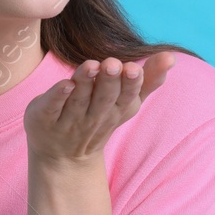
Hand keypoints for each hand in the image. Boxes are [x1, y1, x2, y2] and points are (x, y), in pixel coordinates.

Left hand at [24, 52, 175, 165]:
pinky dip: (57, 97)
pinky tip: (64, 84)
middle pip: (104, 98)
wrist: (62, 157)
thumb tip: (171, 56)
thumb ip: (148, 79)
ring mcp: (68, 121)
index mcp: (115, 110)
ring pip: (79, 100)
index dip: (131, 84)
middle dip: (110, 81)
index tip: (134, 69)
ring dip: (86, 83)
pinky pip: (52, 108)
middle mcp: (93, 117)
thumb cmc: (98, 118)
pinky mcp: (43, 119)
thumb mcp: (126, 103)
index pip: (127, 97)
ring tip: (91, 65)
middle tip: (113, 64)